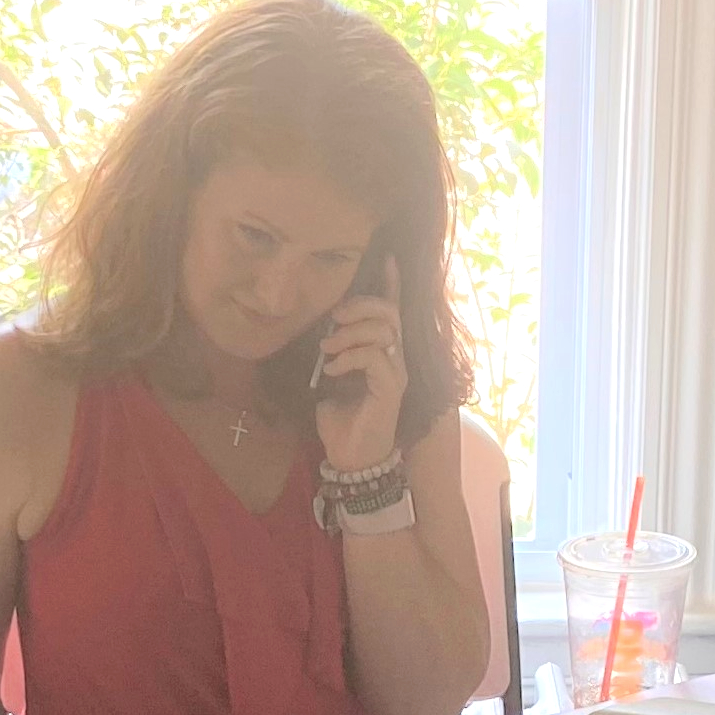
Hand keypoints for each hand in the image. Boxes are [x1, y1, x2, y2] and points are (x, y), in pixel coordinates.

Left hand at [315, 255, 407, 471]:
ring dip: (350, 334)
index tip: (386, 256)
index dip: (392, 283)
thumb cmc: (341, 420)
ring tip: (327, 349)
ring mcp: (396, 374)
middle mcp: (395, 359)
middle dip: (361, 306)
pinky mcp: (391, 389)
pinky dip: (349, 357)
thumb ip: (333, 352)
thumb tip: (319, 332)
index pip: (393, 311)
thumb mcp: (331, 377)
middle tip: (334, 316)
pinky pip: (375, 358)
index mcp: (383, 352)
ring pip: (384, 332)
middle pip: (390, 313)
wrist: (350, 457)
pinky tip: (332, 370)